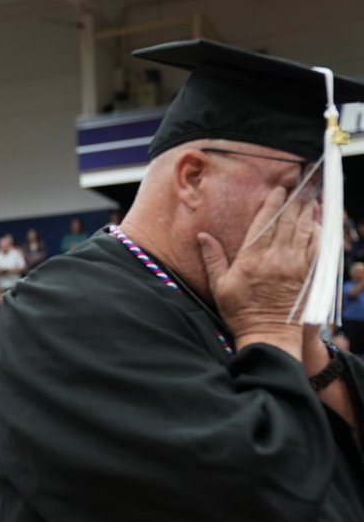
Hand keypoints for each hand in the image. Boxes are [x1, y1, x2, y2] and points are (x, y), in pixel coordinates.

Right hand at [198, 187, 318, 359]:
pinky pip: (317, 248)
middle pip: (287, 222)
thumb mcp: (219, 286)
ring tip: (309, 198)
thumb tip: (202, 236)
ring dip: (308, 212)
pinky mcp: (308, 275)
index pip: (265, 223)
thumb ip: (213, 258)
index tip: (279, 190)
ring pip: (304, 231)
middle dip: (294, 202)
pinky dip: (319, 232)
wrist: (269, 335)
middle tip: (299, 186)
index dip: (273, 203)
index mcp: (252, 258)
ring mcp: (295, 266)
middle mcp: (276, 258)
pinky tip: (318, 223)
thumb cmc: (241, 312)